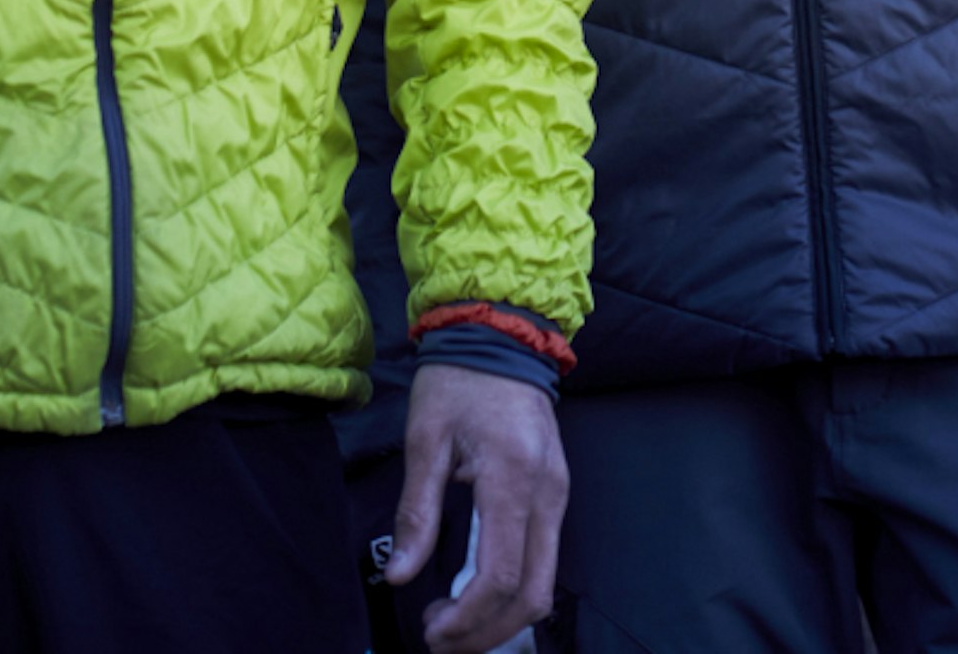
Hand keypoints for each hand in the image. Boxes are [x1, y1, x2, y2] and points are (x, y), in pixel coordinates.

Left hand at [385, 361, 565, 653]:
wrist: (501, 334)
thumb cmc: (458, 380)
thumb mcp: (425, 440)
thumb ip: (417, 512)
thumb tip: (399, 575)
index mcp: (513, 479)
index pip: (501, 574)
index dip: (467, 617)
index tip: (432, 630)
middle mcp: (548, 495)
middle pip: (534, 595)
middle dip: (487, 632)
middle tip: (439, 639)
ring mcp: (558, 496)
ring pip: (545, 585)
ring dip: (500, 617)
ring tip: (451, 621)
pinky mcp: (555, 494)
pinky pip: (543, 559)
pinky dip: (511, 590)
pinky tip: (472, 590)